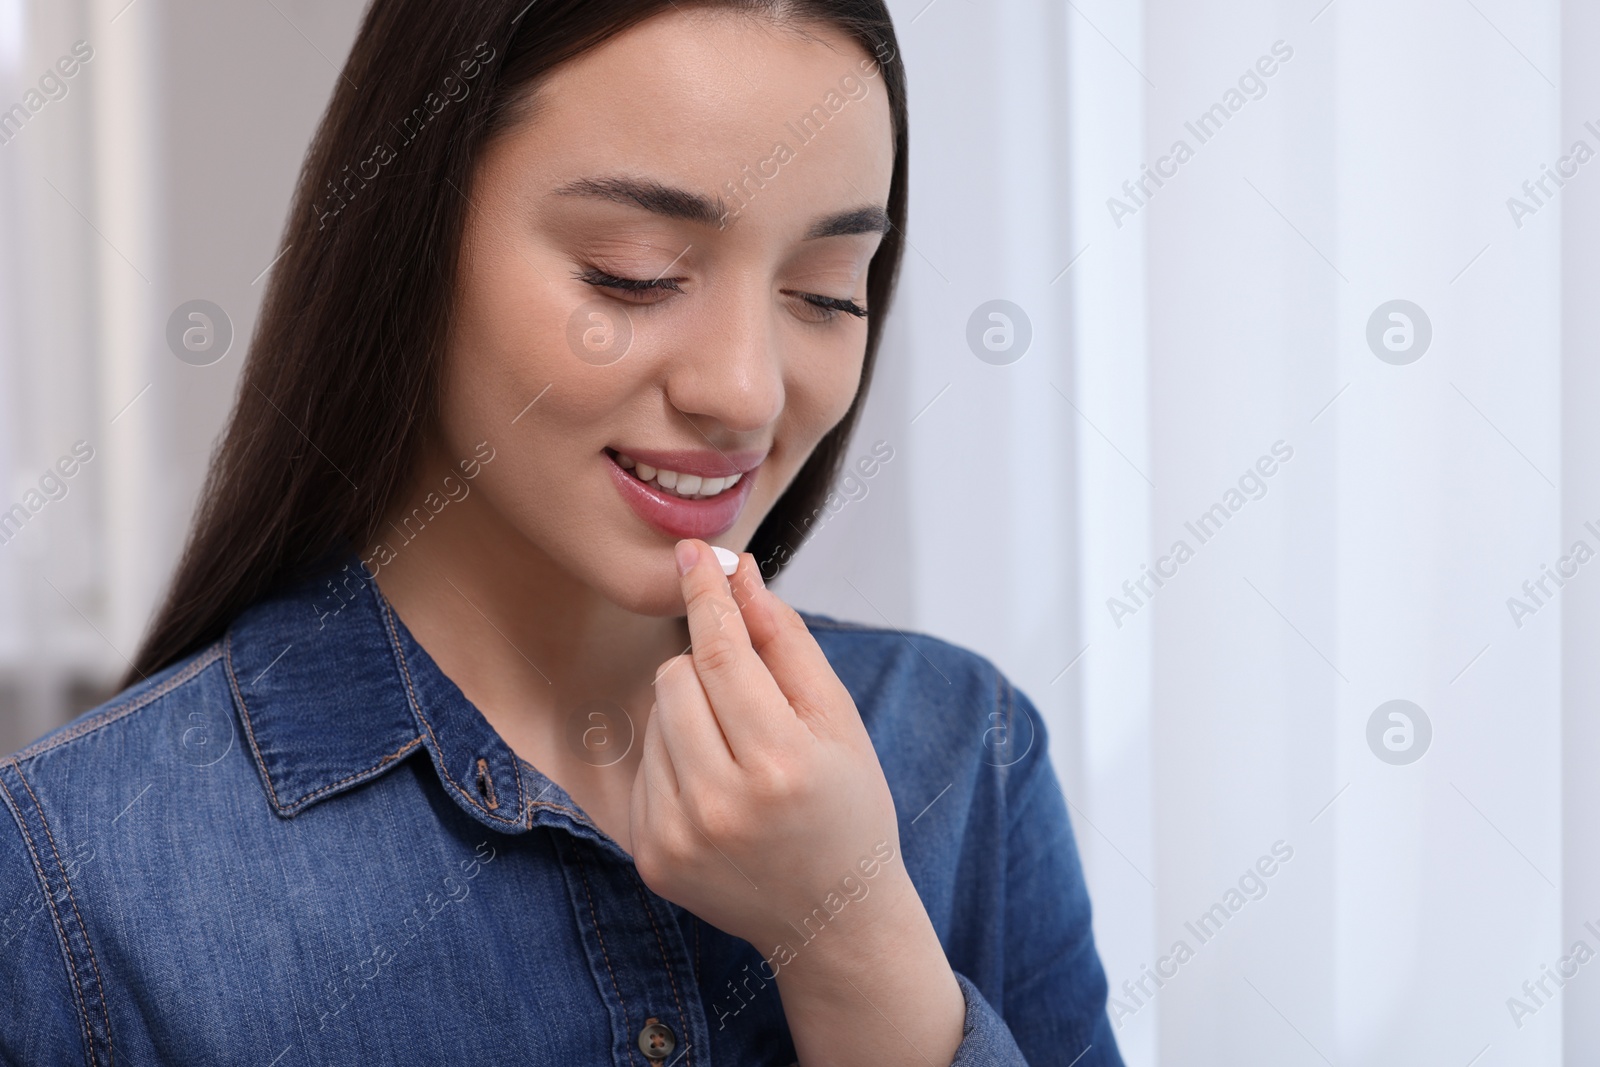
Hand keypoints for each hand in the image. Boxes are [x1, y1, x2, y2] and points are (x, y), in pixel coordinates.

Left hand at [628, 538, 901, 955]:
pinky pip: (643, 766)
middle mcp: (722, 805)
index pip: (723, 653)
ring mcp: (680, 837)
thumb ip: (786, 642)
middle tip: (748, 698)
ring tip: (738, 754)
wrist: (832, 917)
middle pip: (676, 677)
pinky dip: (675, 759)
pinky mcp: (651, 857)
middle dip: (707, 667)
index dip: (706, 595)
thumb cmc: (846, 807)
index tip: (691, 554)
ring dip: (690, 714)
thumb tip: (739, 573)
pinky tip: (717, 790)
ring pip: (655, 717)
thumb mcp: (838, 721)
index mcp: (781, 765)